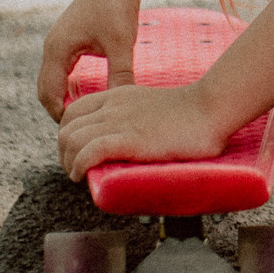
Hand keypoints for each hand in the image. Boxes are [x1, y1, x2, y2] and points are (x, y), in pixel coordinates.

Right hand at [37, 0, 143, 122]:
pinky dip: (69, 83)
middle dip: (59, 108)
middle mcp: (52, 45)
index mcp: (57, 49)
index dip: (61, 115)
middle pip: (46, 88)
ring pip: (53, 78)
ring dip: (64, 96)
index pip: (49, 94)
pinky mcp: (69, 35)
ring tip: (84, 114)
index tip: (80, 129)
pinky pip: (62, 67)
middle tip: (80, 127)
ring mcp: (58, 39)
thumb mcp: (121, 45)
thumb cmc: (119, 7)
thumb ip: (119, 76)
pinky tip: (88, 92)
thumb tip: (120, 105)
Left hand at [56, 77, 230, 180]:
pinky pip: (89, 152)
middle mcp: (112, 106)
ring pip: (72, 139)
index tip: (77, 153)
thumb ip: (132, 118)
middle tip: (75, 169)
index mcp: (117, 96)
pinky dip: (79, 166)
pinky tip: (83, 176)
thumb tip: (127, 141)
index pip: (73, 111)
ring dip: (68, 162)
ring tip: (78, 175)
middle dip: (63, 152)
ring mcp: (120, 122)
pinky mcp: (130, 139)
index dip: (68, 134)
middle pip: (66, 127)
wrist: (210, 108)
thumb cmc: (190, 113)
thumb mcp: (149, 107)